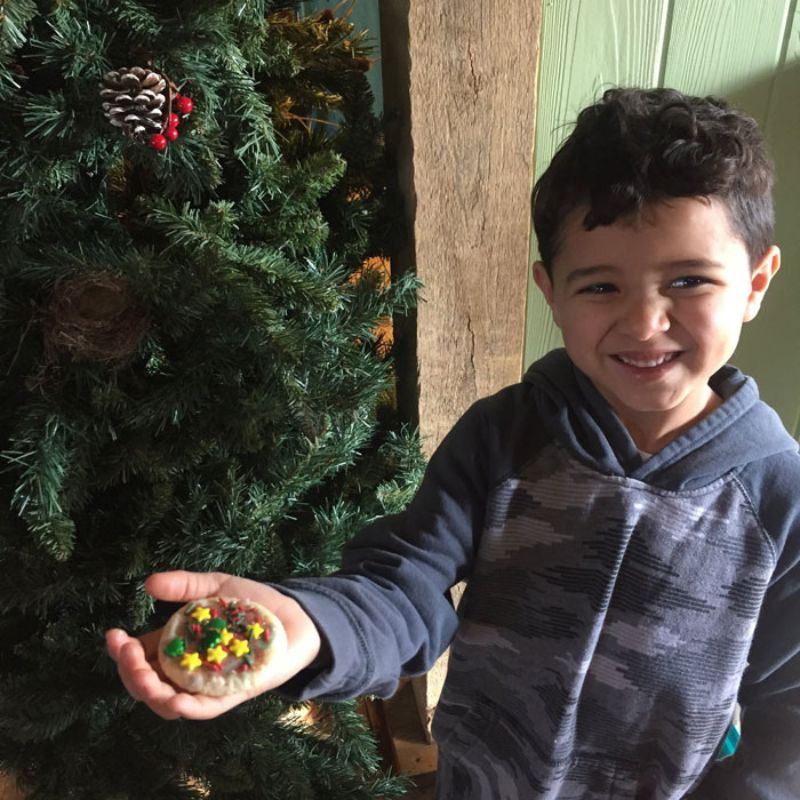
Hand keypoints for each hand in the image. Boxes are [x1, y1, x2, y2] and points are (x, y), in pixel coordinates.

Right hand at [106, 571, 321, 719]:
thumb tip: (148, 583)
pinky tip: (174, 701)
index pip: (139, 656)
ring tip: (144, 678)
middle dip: (130, 673)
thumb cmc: (252, 604)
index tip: (113, 634)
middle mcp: (186, 671)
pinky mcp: (231, 696)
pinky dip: (186, 708)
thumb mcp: (215, 586)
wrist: (294, 616)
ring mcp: (206, 686)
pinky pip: (203, 710)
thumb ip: (185, 585)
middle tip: (127, 654)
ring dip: (150, 693)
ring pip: (168, 703)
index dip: (120, 651)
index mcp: (175, 647)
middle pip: (147, 684)